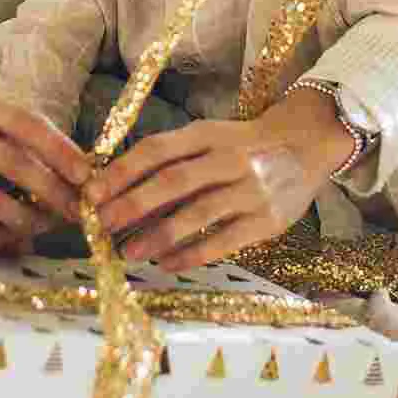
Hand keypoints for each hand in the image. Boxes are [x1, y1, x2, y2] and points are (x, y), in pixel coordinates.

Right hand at [0, 90, 89, 254]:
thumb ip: (29, 146)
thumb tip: (77, 181)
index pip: (26, 124)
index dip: (58, 149)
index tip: (85, 175)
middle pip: (10, 161)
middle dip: (48, 190)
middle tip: (74, 211)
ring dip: (23, 217)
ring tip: (46, 227)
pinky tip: (15, 238)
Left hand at [83, 116, 335, 272]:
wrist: (306, 145)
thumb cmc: (242, 147)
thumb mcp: (208, 139)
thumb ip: (170, 159)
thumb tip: (116, 191)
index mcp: (207, 134)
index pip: (157, 150)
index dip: (122, 171)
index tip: (91, 193)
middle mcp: (229, 158)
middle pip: (175, 181)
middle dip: (133, 204)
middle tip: (102, 225)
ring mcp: (252, 189)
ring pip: (198, 213)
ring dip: (158, 235)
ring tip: (128, 252)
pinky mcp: (268, 220)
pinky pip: (224, 240)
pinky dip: (192, 254)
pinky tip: (167, 263)